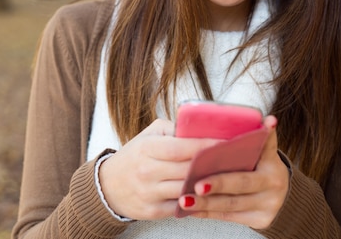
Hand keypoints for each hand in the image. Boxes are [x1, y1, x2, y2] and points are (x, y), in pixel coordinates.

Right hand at [99, 119, 220, 219]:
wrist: (107, 186)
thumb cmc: (134, 157)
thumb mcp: (148, 136)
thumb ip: (172, 129)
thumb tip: (200, 127)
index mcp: (147, 149)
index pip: (182, 148)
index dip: (205, 145)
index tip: (226, 142)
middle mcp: (147, 172)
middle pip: (188, 169)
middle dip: (212, 164)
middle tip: (233, 158)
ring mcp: (150, 193)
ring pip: (187, 189)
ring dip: (207, 183)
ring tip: (226, 175)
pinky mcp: (153, 211)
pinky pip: (181, 207)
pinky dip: (196, 200)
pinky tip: (208, 192)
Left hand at [177, 115, 288, 229]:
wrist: (282, 194)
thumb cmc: (262, 165)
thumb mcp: (265, 150)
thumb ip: (260, 136)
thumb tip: (268, 119)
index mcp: (273, 165)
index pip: (256, 156)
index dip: (247, 148)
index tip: (217, 153)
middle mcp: (274, 186)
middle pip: (240, 184)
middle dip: (217, 185)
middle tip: (196, 185)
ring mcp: (268, 206)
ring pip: (231, 204)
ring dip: (206, 203)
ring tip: (184, 200)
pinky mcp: (259, 221)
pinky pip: (229, 217)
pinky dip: (208, 213)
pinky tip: (191, 209)